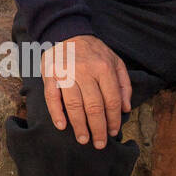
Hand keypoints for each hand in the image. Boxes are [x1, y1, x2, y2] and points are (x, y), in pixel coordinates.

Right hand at [41, 33, 132, 148]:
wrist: (66, 32)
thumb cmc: (93, 52)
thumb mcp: (115, 61)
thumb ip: (124, 84)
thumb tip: (125, 108)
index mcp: (104, 68)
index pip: (111, 101)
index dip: (113, 120)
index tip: (113, 132)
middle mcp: (85, 71)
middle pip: (94, 106)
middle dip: (98, 129)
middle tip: (99, 144)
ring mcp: (65, 73)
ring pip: (74, 105)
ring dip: (79, 126)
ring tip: (83, 139)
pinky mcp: (50, 74)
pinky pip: (52, 97)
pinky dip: (56, 113)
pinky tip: (62, 126)